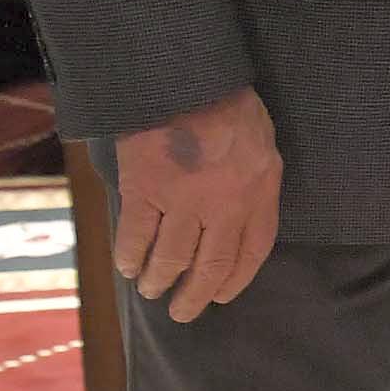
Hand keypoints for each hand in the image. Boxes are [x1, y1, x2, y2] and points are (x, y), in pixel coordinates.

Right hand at [111, 87, 279, 323]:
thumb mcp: (262, 143)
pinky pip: (136, 235)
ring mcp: (183, 200)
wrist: (184, 78)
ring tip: (151, 290)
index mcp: (258, 191)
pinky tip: (127, 267)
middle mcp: (224, 204)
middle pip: (212, 264)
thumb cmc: (228, 102)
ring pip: (172, 257)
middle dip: (196, 295)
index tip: (222, 295)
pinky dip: (129, 256)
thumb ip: (255, 181)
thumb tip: (242, 214)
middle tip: (184, 312)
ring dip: (159, 279)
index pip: (252, 250)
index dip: (236, 279)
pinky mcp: (145, 189)